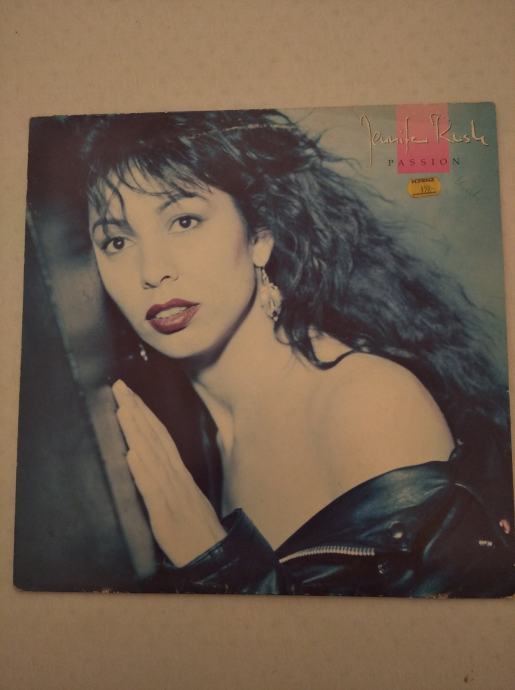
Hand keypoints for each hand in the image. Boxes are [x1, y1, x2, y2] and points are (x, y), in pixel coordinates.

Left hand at [112, 379, 225, 566]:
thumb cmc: (196, 530)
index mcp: (179, 474)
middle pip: (155, 438)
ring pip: (153, 457)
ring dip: (137, 432)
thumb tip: (148, 459)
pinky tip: (132, 455)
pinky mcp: (166, 515)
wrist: (213, 559)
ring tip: (122, 409)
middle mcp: (177, 478)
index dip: (144, 414)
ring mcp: (173, 495)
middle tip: (119, 387)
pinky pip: (154, 491)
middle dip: (137, 411)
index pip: (160, 437)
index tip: (130, 394)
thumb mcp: (185, 497)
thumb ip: (169, 478)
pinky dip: (143, 471)